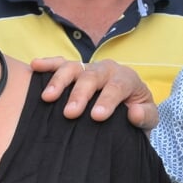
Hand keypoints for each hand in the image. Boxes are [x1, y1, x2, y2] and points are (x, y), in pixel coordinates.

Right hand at [30, 57, 157, 129]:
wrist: (128, 109)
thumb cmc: (135, 113)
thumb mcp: (148, 119)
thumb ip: (145, 116)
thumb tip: (133, 113)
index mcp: (127, 78)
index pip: (117, 86)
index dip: (107, 100)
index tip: (96, 116)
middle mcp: (107, 69)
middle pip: (92, 77)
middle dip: (80, 94)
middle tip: (70, 113)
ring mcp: (89, 68)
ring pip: (73, 68)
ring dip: (60, 81)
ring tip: (48, 98)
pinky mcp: (74, 70)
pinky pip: (59, 63)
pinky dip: (48, 64)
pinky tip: (35, 66)